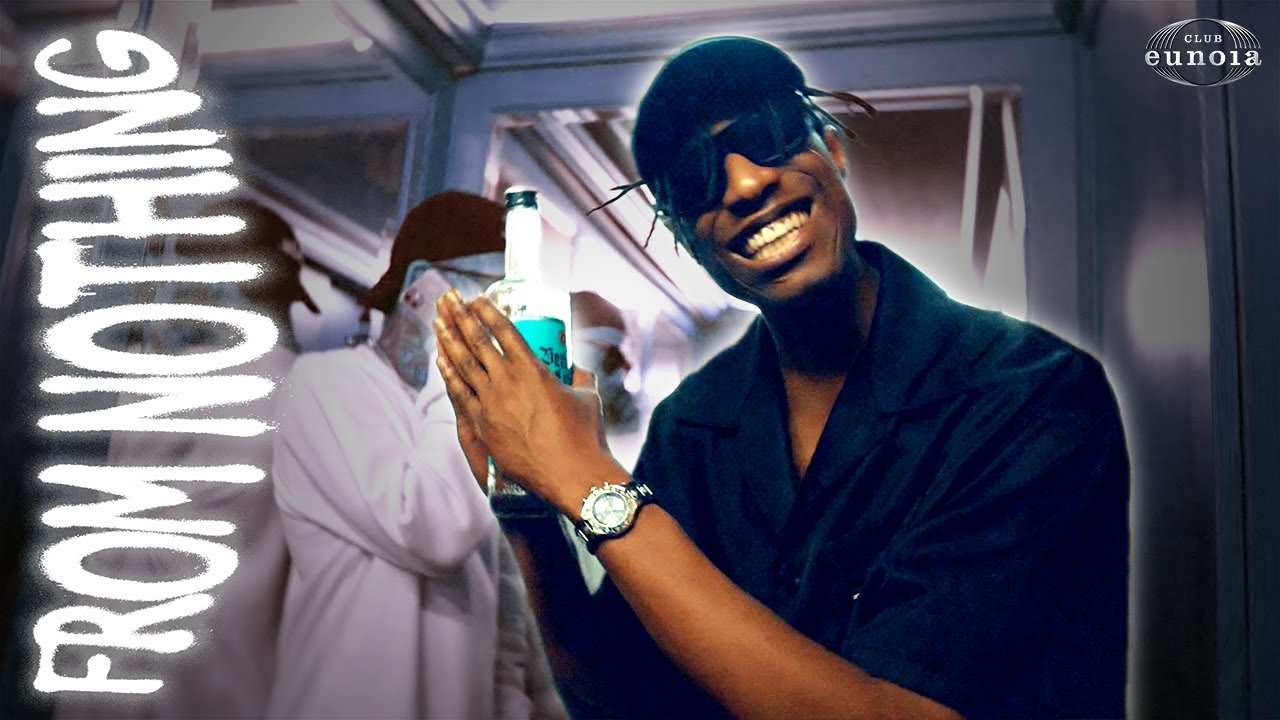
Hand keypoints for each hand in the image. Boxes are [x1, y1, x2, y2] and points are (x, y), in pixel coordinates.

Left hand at [434, 290, 620, 513]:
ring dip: (448, 340)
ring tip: (438, 322)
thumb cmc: (585, 437)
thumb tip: (577, 369)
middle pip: (477, 342)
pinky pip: (459, 394)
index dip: (488, 311)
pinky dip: (448, 375)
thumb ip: (579, 377)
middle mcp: (508, 382)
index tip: (477, 298)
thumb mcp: (587, 397)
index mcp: (534, 370)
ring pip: (463, 365)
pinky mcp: (483, 426)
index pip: (505, 331)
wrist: (572, 474)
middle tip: (448, 300)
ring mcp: (491, 404)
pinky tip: (440, 361)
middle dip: (460, 317)